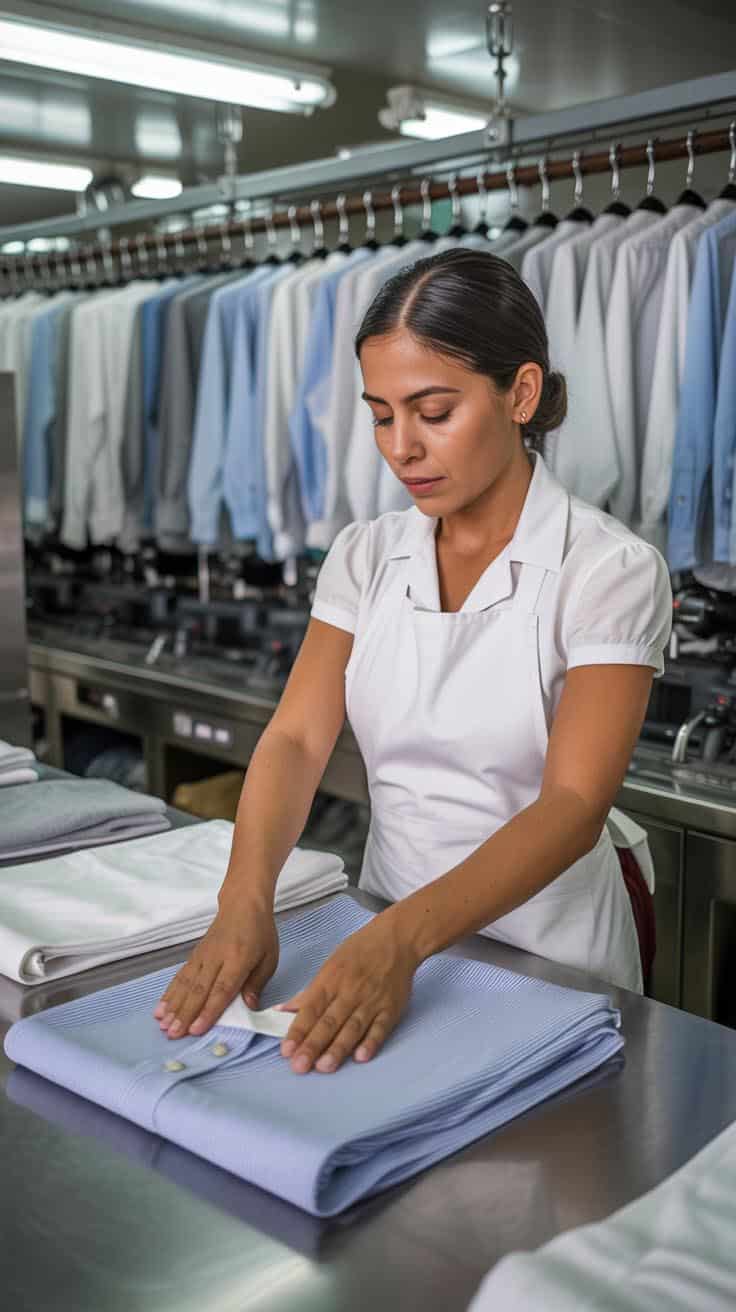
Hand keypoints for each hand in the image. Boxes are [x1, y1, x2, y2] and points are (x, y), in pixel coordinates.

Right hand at [153, 896, 278, 1038]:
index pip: (222, 989)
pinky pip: (180, 975)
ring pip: (185, 983)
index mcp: (239, 959)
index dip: (208, 1011)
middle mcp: (217, 957)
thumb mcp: (269, 958)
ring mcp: (203, 955)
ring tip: (162, 1024)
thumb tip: (248, 1008)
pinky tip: (160, 1007)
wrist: (242, 904)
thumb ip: (257, 983)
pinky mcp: (194, 954)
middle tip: (172, 1034)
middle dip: (184, 1014)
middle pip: (199, 989)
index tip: (196, 1030)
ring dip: (173, 1005)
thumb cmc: (260, 934)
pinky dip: (169, 992)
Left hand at [278, 911, 417, 1074]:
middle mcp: (349, 992)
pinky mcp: (390, 1008)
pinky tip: (361, 1057)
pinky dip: (371, 1042)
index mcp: (330, 980)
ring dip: (338, 1048)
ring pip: (352, 1028)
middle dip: (313, 1045)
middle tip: (299, 1066)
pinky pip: (380, 1028)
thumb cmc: (359, 951)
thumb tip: (282, 1011)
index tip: (286, 1051)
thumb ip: (309, 994)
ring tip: (324, 1067)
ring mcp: (371, 1001)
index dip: (298, 1031)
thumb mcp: (330, 966)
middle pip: (329, 1022)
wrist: (396, 939)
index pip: (310, 1009)